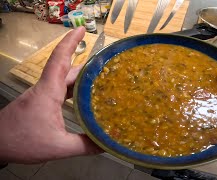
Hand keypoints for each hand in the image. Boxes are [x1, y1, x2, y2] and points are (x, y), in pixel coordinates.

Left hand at [0, 27, 101, 163]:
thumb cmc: (22, 141)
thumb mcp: (57, 146)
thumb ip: (83, 145)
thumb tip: (106, 144)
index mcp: (49, 91)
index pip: (60, 59)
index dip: (71, 42)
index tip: (82, 29)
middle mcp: (46, 88)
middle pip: (67, 69)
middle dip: (86, 63)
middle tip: (107, 64)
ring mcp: (42, 94)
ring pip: (64, 79)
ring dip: (81, 76)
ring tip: (101, 79)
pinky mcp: (40, 102)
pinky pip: (60, 88)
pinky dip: (74, 88)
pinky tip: (85, 95)